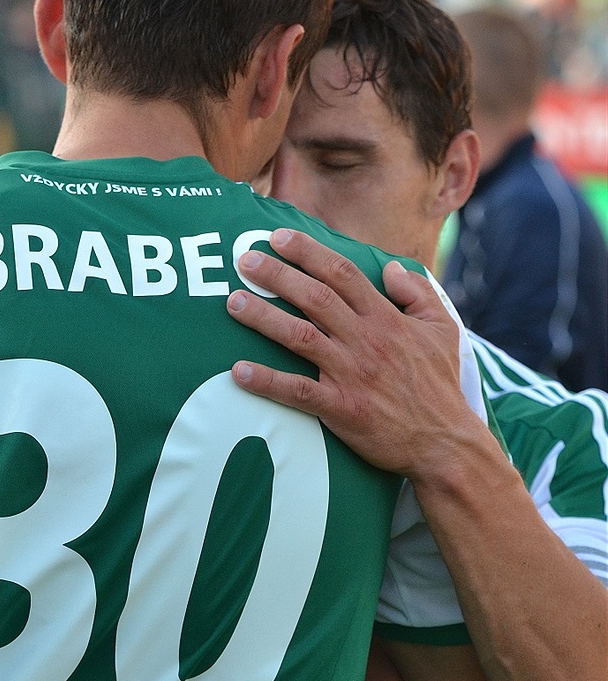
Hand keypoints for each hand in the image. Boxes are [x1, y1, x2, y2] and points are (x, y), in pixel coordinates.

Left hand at [227, 228, 478, 479]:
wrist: (445, 443)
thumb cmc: (440, 384)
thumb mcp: (443, 329)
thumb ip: (418, 292)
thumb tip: (392, 267)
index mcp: (386, 318)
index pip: (342, 274)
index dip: (308, 252)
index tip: (279, 237)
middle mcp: (365, 340)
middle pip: (314, 297)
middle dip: (277, 275)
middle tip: (244, 260)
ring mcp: (351, 374)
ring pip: (299, 336)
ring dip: (263, 317)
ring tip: (233, 302)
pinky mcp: (341, 409)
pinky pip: (297, 392)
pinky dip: (267, 381)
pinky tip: (238, 372)